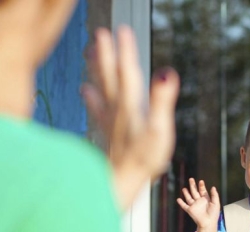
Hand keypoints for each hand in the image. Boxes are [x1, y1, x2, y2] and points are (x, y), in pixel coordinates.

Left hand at [82, 25, 179, 207]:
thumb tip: (166, 72)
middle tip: (100, 33)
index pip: (128, 72)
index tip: (122, 29)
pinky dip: (90, 96)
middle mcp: (117, 110)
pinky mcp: (108, 133)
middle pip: (110, 76)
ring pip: (101, 88)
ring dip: (96, 69)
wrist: (120, 184)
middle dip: (106, 54)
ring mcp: (111, 122)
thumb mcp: (160, 130)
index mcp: (131, 106)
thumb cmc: (142, 161)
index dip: (125, 50)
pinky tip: (84, 89)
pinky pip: (97, 108)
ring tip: (89, 52)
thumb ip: (162, 101)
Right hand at [176, 178, 220, 229]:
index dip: (201, 186)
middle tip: (191, 179)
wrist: (208, 222)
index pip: (203, 191)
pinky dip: (181, 203)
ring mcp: (194, 206)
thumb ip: (214, 195)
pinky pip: (184, 206)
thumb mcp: (216, 203)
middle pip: (195, 192)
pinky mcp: (190, 210)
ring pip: (189, 198)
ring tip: (184, 188)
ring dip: (186, 193)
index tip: (201, 181)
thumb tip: (213, 187)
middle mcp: (199, 202)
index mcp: (206, 200)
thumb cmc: (213, 214)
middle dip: (193, 185)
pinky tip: (178, 199)